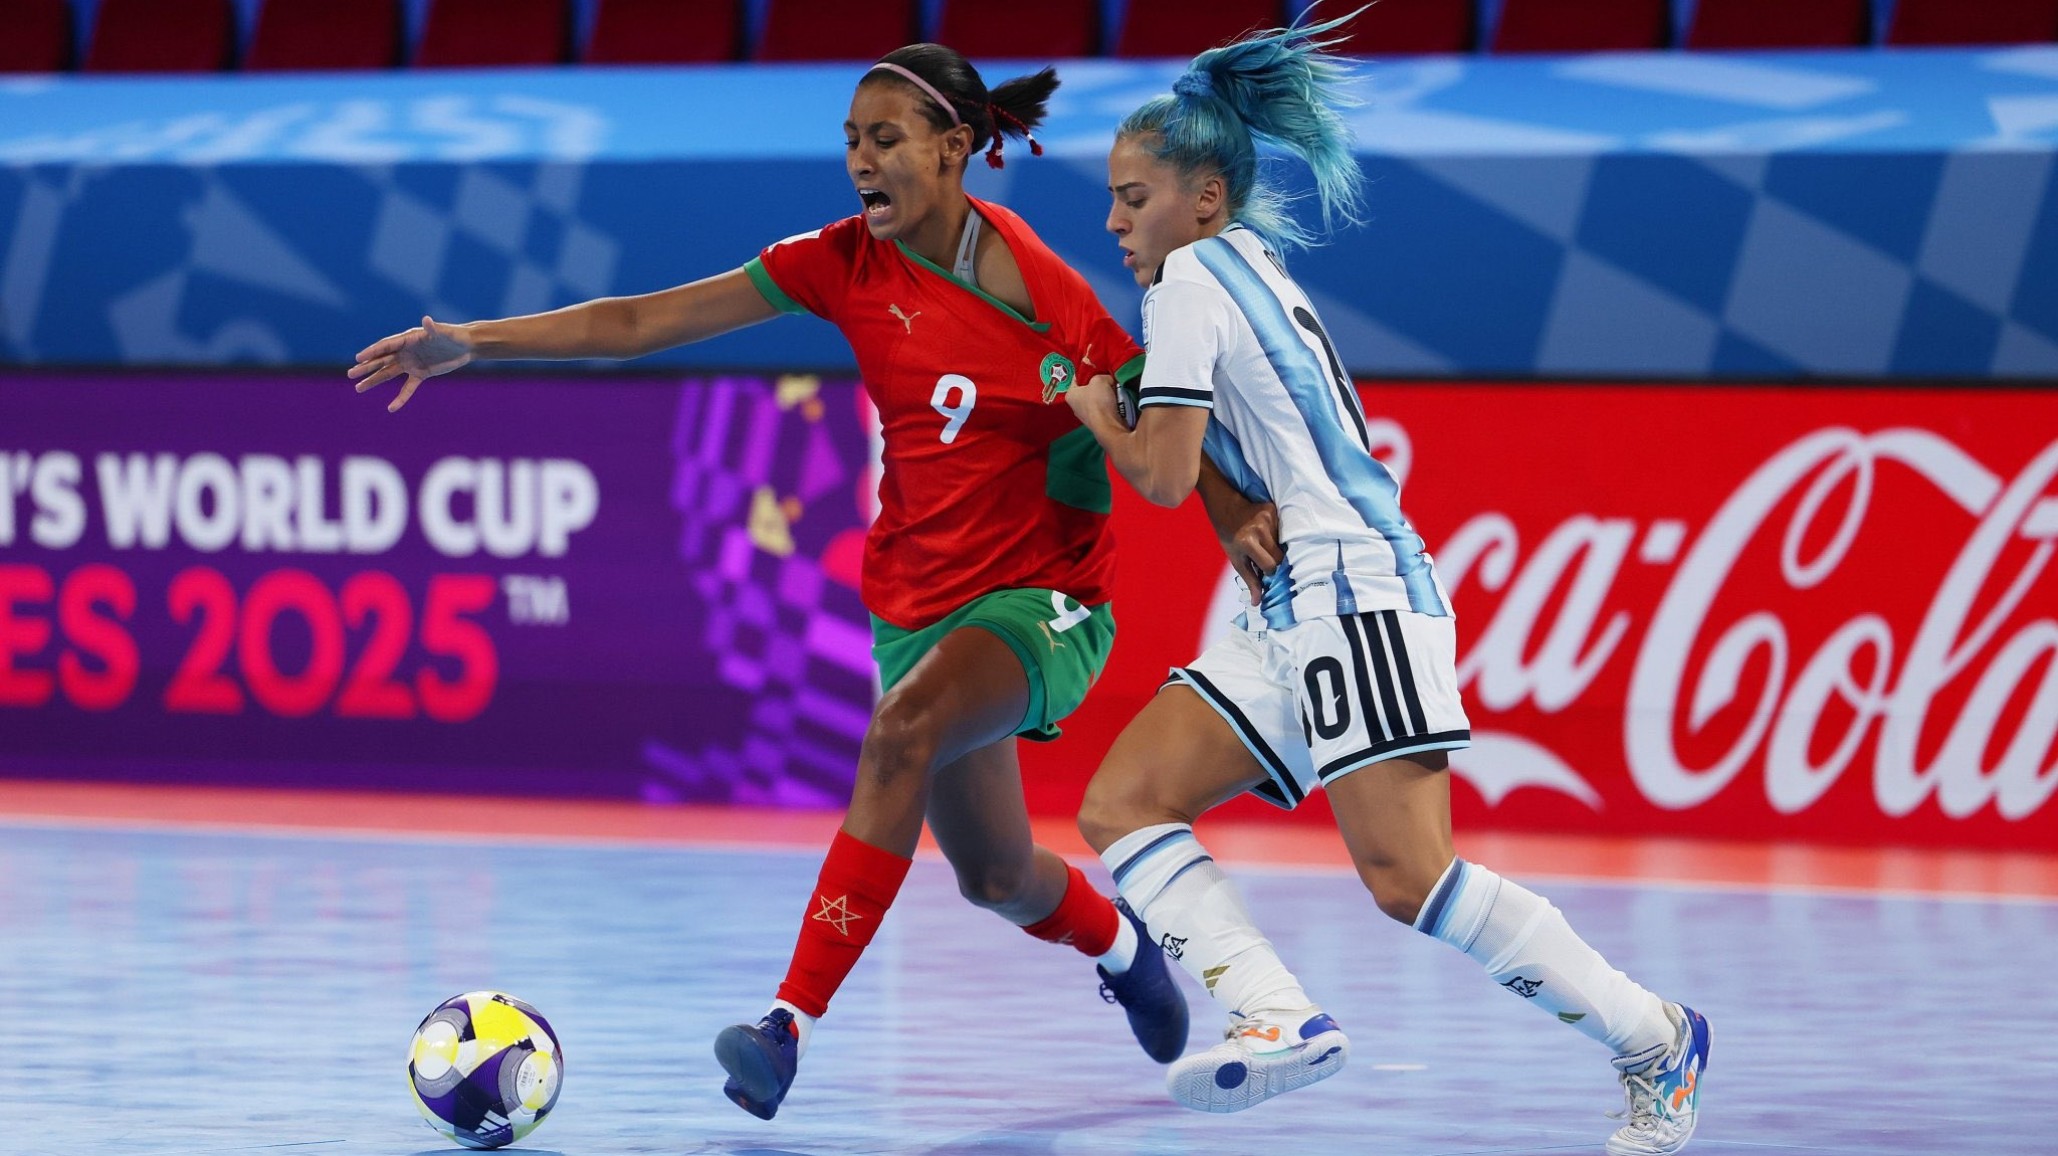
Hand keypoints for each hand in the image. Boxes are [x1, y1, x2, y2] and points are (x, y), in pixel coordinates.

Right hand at [348, 316, 474, 411]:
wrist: (465, 346)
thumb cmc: (453, 335)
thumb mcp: (443, 332)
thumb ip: (432, 329)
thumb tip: (426, 320)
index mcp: (407, 339)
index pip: (385, 346)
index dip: (372, 351)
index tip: (358, 358)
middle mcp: (405, 351)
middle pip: (381, 360)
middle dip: (366, 367)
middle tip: (351, 374)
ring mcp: (411, 363)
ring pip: (388, 373)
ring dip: (374, 380)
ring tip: (358, 388)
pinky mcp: (421, 374)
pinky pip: (408, 388)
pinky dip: (400, 398)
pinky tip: (391, 408)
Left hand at [1063, 372, 1120, 430]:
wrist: (1108, 425)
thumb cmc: (1098, 400)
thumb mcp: (1100, 379)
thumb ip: (1102, 375)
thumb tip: (1108, 378)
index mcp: (1070, 394)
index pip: (1077, 376)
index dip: (1088, 369)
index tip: (1097, 366)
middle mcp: (1074, 406)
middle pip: (1088, 388)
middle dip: (1098, 382)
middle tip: (1108, 376)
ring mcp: (1085, 416)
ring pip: (1096, 398)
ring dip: (1105, 393)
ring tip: (1114, 387)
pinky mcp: (1096, 422)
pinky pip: (1102, 407)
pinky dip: (1108, 402)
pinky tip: (1116, 399)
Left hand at [1226, 503, 1281, 604]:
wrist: (1225, 505)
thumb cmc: (1228, 535)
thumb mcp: (1236, 559)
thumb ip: (1249, 580)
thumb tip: (1257, 602)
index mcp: (1247, 542)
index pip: (1270, 566)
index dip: (1268, 570)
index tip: (1262, 568)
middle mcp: (1258, 529)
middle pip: (1279, 555)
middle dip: (1273, 559)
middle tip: (1263, 555)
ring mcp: (1267, 517)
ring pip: (1282, 542)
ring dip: (1274, 545)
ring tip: (1262, 541)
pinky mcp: (1272, 509)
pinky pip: (1282, 528)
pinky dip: (1275, 533)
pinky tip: (1265, 530)